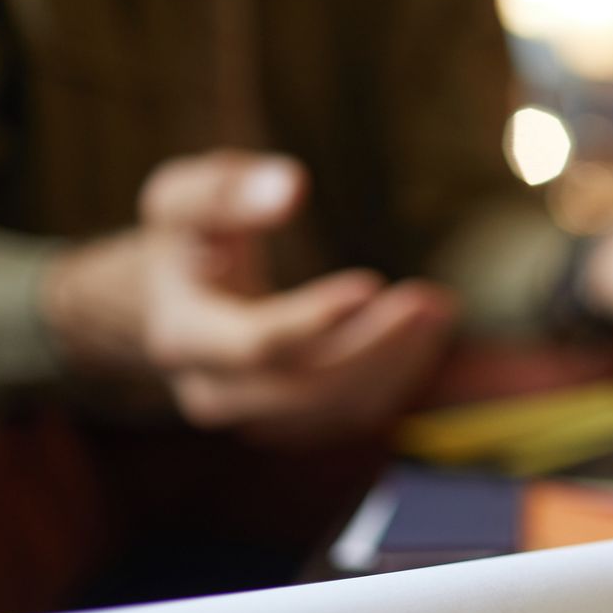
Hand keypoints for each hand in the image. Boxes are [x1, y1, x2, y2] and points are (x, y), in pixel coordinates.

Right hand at [45, 150, 454, 445]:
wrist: (174, 309)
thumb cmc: (185, 243)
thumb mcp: (181, 199)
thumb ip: (226, 190)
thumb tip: (291, 186)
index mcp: (185, 339)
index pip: (257, 344)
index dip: (315, 320)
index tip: (372, 284)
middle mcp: (218, 395)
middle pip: (309, 384)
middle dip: (374, 345)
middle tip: (428, 300)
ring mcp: (259, 421)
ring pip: (341, 407)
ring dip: (398, 361)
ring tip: (438, 306)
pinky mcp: (296, 426)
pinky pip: (355, 412)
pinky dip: (396, 374)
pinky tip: (426, 330)